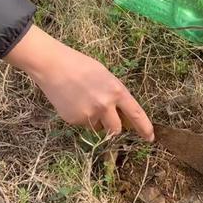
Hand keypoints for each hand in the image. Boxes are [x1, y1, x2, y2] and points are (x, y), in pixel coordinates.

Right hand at [5, 25, 153, 140]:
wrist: (52, 66)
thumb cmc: (80, 65)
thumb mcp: (105, 76)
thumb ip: (114, 94)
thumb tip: (120, 113)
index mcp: (116, 91)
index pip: (136, 114)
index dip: (145, 128)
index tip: (150, 137)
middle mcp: (105, 106)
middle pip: (116, 129)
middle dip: (114, 127)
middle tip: (107, 119)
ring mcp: (88, 115)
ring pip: (97, 127)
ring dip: (95, 120)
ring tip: (83, 100)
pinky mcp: (74, 120)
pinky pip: (83, 124)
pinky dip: (81, 117)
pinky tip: (72, 101)